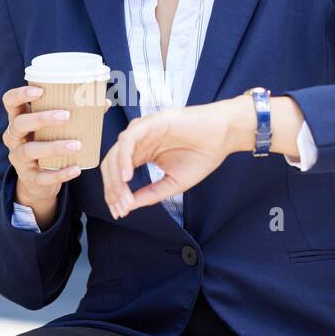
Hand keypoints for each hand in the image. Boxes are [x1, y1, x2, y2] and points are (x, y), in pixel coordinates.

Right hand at [2, 84, 107, 215]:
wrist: (38, 181)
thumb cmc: (48, 144)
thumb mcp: (54, 129)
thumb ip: (75, 115)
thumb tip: (104, 102)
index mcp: (19, 119)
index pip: (10, 101)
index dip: (20, 94)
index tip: (40, 91)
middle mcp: (13, 138)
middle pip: (19, 123)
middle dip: (41, 118)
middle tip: (66, 116)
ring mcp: (18, 158)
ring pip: (29, 150)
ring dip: (53, 147)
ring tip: (76, 145)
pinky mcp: (28, 177)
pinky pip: (42, 176)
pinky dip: (60, 173)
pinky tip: (76, 169)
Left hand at [101, 100, 234, 218]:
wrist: (223, 136)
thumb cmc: (201, 155)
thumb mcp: (173, 183)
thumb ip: (150, 194)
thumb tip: (127, 207)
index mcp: (142, 154)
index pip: (117, 174)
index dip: (115, 195)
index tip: (120, 213)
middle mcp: (138, 142)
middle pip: (111, 166)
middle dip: (112, 190)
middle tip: (120, 209)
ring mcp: (142, 131)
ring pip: (115, 154)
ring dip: (116, 179)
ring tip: (124, 198)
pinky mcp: (150, 122)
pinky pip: (127, 140)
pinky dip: (123, 159)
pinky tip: (127, 177)